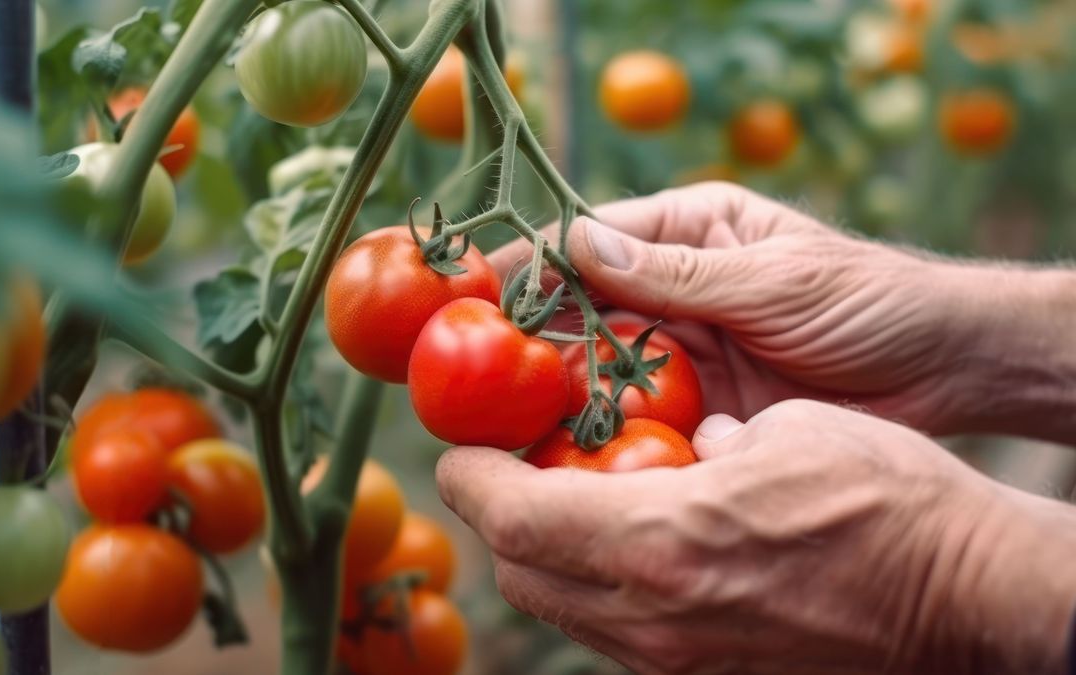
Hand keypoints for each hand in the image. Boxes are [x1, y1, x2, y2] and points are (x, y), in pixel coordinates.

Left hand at [436, 400, 1075, 674]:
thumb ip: (708, 442)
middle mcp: (654, 617)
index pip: (513, 517)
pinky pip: (619, 638)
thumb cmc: (891, 500)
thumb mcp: (787, 431)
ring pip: (566, 614)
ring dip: (546, 559)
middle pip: (522, 575)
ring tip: (568, 506)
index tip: (459, 452)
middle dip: (499, 521)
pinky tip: (635, 551)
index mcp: (661, 542)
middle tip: (511, 472)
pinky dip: (600, 592)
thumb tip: (691, 448)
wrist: (972, 601)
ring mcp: (680, 661)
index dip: (469, 479)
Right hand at [490, 182, 1075, 439]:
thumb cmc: (871, 299)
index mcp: (686, 235)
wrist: (948, 372)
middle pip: (580, 313)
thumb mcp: (773, 278)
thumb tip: (573, 244)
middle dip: (527, 340)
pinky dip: (605, 438)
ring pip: (600, 371)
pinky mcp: (700, 411)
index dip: (527, 266)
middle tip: (469, 374)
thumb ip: (675, 273)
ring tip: (502, 422)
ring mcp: (683, 354)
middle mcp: (672, 292)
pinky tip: (567, 457)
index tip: (469, 293)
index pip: (588, 243)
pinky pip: (638, 421)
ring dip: (558, 394)